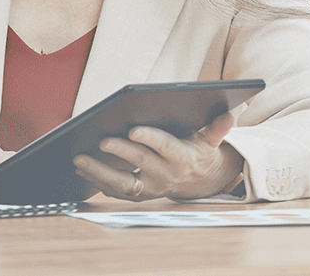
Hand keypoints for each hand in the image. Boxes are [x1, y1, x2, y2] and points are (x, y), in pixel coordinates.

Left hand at [75, 111, 243, 200]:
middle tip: (101, 140)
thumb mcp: (211, 140)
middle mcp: (166, 175)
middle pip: (140, 163)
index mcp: (183, 158)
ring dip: (100, 172)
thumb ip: (217, 128)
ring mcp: (151, 188)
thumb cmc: (200, 152)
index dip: (150, 138)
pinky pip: (116, 191)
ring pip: (123, 183)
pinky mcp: (139, 195)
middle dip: (120, 151)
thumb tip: (229, 115)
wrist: (201, 182)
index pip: (165, 147)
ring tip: (79, 159)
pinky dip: (97, 181)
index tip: (133, 129)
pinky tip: (82, 169)